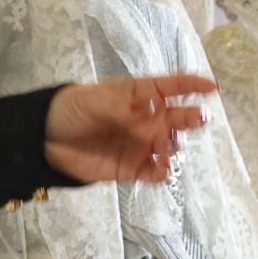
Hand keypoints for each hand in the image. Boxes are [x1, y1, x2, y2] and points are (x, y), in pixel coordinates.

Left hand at [43, 74, 216, 182]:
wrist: (45, 140)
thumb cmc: (73, 109)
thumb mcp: (95, 100)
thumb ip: (122, 107)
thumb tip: (149, 113)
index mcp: (140, 95)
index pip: (172, 86)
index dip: (193, 85)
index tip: (212, 87)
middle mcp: (147, 119)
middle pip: (177, 118)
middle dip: (191, 118)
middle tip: (198, 120)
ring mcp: (141, 144)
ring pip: (171, 146)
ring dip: (176, 148)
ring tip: (169, 149)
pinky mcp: (132, 168)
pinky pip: (156, 172)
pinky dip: (164, 173)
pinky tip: (163, 171)